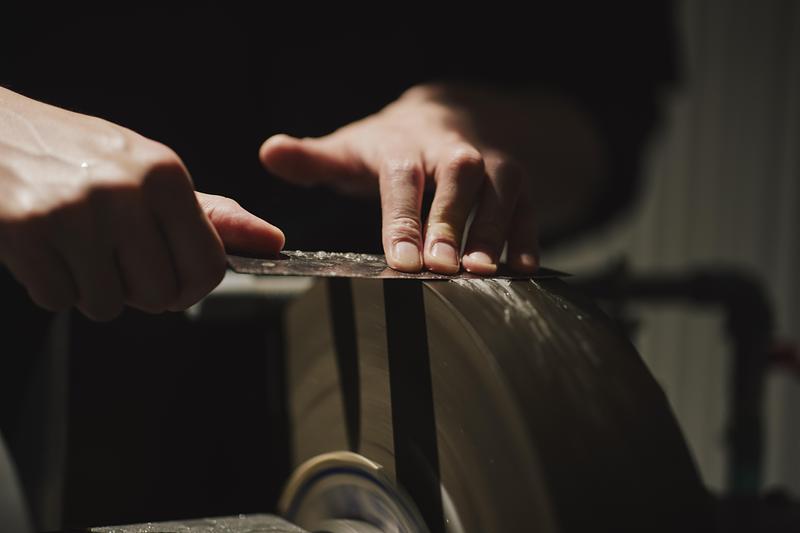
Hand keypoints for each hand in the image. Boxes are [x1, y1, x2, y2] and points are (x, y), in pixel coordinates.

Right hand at [0, 88, 283, 319]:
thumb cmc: (76, 156)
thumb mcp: (148, 173)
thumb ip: (211, 215)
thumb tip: (274, 243)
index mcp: (164, 173)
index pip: (209, 266)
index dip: (191, 287)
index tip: (173, 281)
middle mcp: (125, 189)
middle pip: (161, 294)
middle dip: (138, 290)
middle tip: (112, 257)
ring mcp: (73, 210)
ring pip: (108, 305)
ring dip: (92, 290)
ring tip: (74, 247)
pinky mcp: (26, 230)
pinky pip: (58, 300)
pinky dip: (51, 286)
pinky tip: (44, 248)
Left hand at [259, 84, 546, 274]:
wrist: (447, 113)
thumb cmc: (391, 145)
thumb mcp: (351, 146)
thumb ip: (314, 158)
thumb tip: (270, 152)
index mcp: (405, 143)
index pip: (402, 176)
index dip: (402, 217)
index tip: (400, 260)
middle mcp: (452, 148)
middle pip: (457, 177)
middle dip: (451, 221)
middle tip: (442, 267)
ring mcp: (490, 162)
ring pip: (500, 188)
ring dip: (493, 230)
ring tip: (482, 273)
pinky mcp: (517, 181)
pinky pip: (528, 205)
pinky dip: (528, 236)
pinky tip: (523, 271)